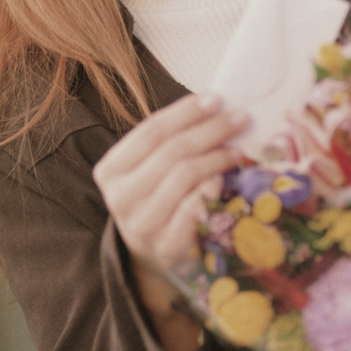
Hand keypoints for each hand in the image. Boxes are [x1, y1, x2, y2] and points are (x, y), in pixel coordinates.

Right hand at [94, 92, 248, 270]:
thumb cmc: (156, 197)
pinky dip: (211, 188)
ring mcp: (141, 225)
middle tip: (240, 118)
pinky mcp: (164, 247)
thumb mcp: (151, 167)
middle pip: (172, 151)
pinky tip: (224, 178)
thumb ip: (173, 139)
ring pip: (184, 176)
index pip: (151, 131)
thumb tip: (214, 106)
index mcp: (110, 170)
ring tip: (237, 148)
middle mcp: (120, 197)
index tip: (216, 98)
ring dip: (217, 157)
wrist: (151, 252)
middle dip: (210, 130)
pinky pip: (193, 209)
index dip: (186, 112)